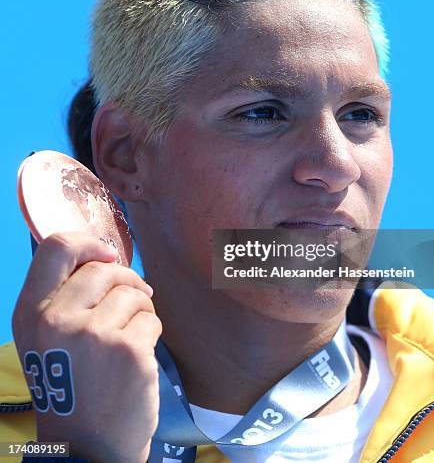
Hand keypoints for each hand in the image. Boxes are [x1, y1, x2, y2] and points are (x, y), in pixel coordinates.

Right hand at [12, 231, 161, 462]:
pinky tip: (140, 354)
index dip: (88, 243)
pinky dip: (152, 331)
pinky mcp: (129, 350)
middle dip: (127, 279)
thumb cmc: (72, 388)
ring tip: (133, 333)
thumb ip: (63, 297)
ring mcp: (94, 335)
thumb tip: (103, 255)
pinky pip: (152, 318)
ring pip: (133, 292)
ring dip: (141, 308)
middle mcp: (57, 320)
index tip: (108, 256)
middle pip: (104, 268)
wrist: (88, 449)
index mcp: (30, 313)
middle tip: (135, 298)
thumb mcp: (47, 341)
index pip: (55, 247)